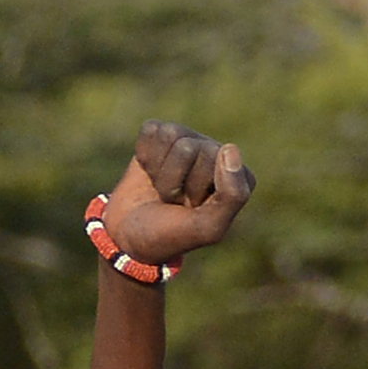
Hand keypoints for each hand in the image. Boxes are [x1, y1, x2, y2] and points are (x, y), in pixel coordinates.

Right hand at [97, 122, 252, 281]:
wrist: (129, 238)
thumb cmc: (170, 235)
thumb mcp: (207, 228)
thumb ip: (233, 195)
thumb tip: (229, 148)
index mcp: (239, 176)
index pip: (217, 161)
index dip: (195, 190)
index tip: (192, 210)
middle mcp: (217, 153)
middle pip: (188, 149)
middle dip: (172, 182)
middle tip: (173, 202)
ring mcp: (190, 141)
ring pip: (171, 136)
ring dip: (158, 170)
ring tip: (162, 189)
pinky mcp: (162, 135)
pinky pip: (152, 130)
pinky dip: (144, 155)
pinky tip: (149, 171)